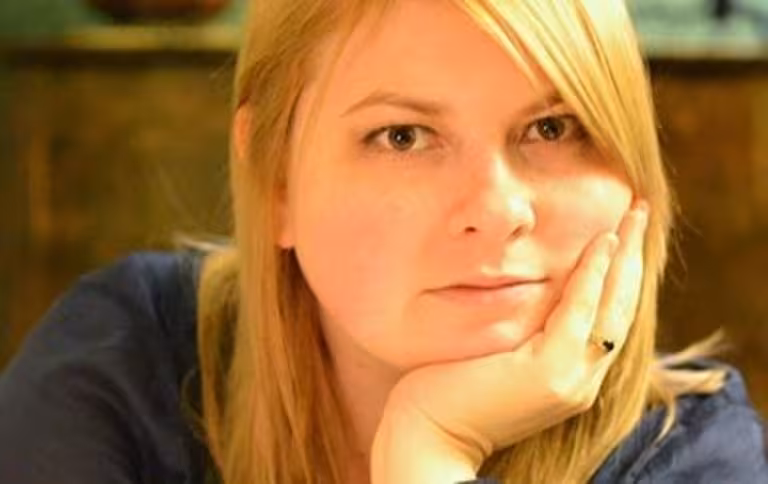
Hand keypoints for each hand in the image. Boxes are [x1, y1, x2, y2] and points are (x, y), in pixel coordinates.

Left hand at [371, 202, 647, 482]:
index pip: (608, 316)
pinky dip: (593, 276)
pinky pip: (580, 314)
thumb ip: (527, 326)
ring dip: (625, 257)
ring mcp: (570, 378)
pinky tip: (603, 243)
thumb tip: (532, 286)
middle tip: (641, 211)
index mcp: (572, 374)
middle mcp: (582, 379)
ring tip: (633, 215)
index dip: (622, 273)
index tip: (625, 232)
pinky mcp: (550, 374)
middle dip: (635, 257)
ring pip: (612, 308)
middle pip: (622, 308)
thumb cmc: (451, 389)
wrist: (428, 433)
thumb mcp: (501, 351)